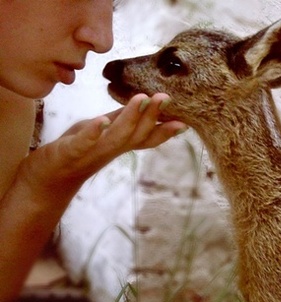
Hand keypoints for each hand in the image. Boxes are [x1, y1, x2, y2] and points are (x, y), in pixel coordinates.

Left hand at [26, 93, 186, 191]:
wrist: (48, 177)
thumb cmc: (76, 150)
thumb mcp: (102, 131)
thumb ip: (122, 119)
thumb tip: (146, 102)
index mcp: (119, 144)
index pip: (147, 137)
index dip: (166, 131)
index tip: (185, 121)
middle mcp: (111, 150)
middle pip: (136, 134)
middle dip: (151, 116)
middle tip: (165, 97)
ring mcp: (92, 152)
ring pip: (117, 137)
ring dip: (130, 118)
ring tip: (141, 98)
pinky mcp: (70, 152)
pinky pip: (84, 143)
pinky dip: (95, 132)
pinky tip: (102, 120)